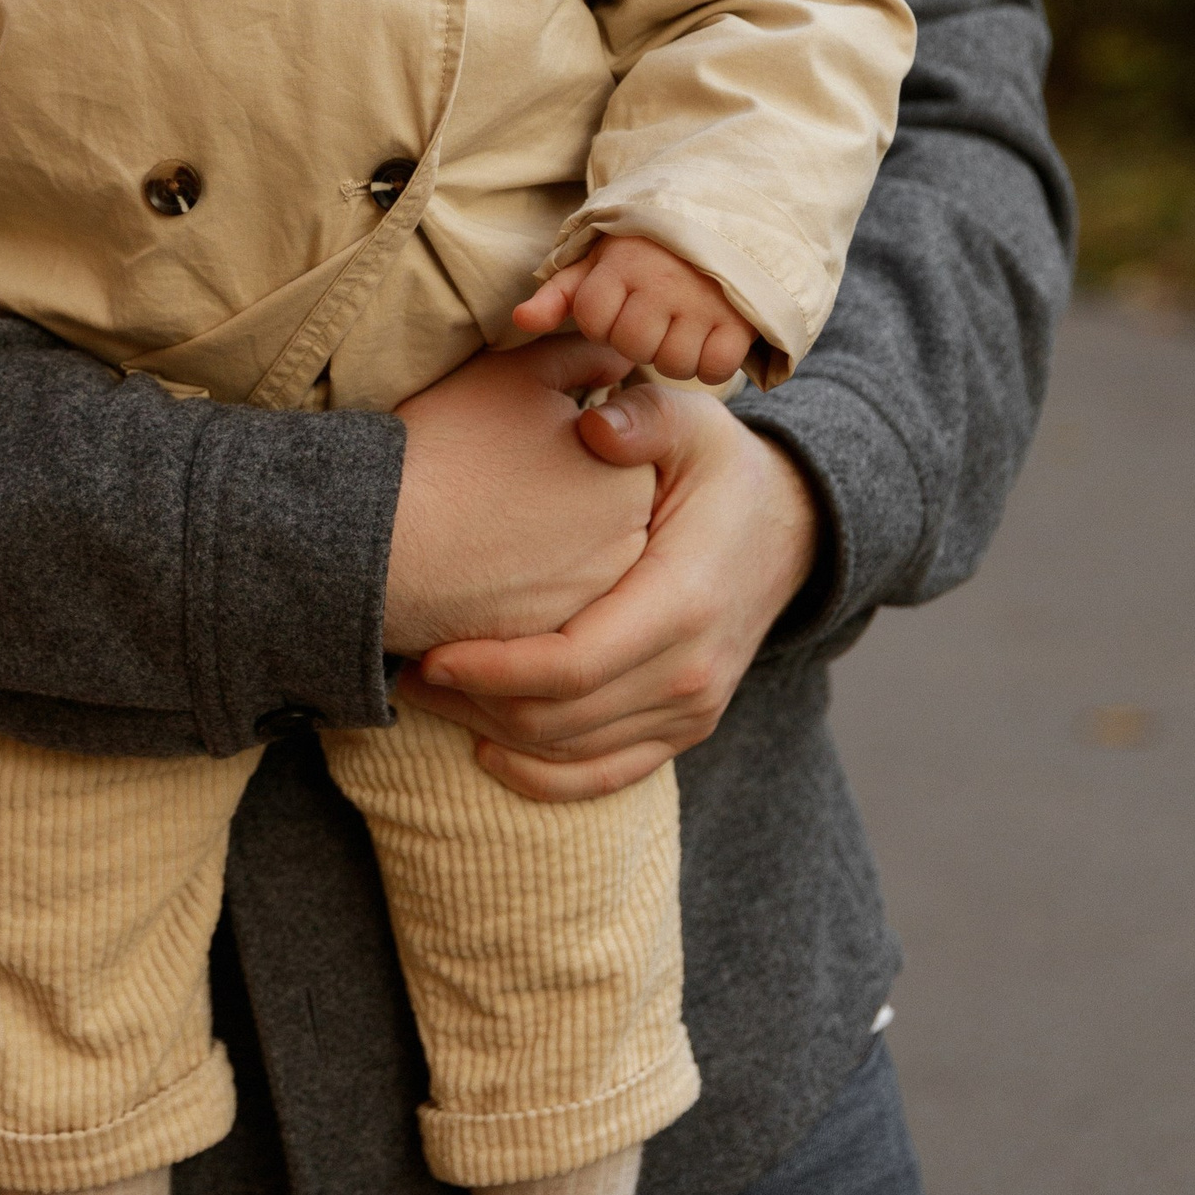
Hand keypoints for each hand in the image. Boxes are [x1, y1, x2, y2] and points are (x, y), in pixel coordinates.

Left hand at [399, 383, 818, 800]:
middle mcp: (691, 673)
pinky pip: (607, 776)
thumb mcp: (693, 423)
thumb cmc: (722, 470)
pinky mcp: (686, 728)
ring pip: (573, 753)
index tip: (432, 653)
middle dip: (474, 703)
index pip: (572, 665)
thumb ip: (642, 417)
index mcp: (683, 602)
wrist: (792, 530)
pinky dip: (542, 776)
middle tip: (403, 669)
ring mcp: (693, 710)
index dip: (494, 670)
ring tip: (429, 695)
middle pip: (560, 719)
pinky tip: (487, 747)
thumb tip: (593, 426)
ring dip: (493, 732)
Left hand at [511, 238, 759, 385]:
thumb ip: (560, 293)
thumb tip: (520, 321)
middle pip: (632, 346)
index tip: (622, 300)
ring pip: (673, 363)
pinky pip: (715, 367)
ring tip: (682, 325)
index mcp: (622, 262)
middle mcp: (662, 280)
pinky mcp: (741, 318)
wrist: (726, 216)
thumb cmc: (650, 247)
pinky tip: (709, 338)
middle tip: (655, 315)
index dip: (602, 320)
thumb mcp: (600, 260)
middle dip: (638, 339)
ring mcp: (704, 300)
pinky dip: (712, 363)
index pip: (592, 320)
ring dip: (675, 354)